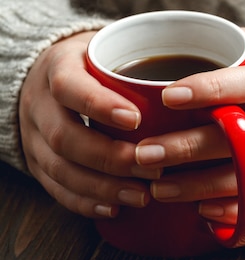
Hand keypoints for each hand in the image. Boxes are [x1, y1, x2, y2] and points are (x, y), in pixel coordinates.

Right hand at [19, 31, 157, 217]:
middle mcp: (39, 103)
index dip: (100, 106)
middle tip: (151, 169)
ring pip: (59, 168)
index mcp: (58, 67)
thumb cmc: (93, 65)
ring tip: (140, 196)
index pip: (70, 87)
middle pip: (65, 136)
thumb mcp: (110, 51)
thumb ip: (139, 64)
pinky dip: (85, 202)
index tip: (137, 120)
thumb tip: (195, 85)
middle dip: (110, 158)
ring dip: (101, 187)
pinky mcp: (36, 163)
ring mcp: (33, 136)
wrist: (45, 77)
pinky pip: (55, 189)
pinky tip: (113, 209)